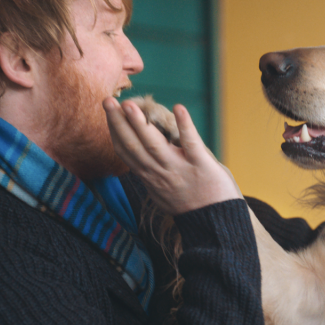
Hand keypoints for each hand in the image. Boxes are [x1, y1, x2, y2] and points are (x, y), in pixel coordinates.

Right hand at [103, 97, 241, 214]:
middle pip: (134, 145)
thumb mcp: (164, 193)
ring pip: (154, 144)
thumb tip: (144, 159)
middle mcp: (160, 173)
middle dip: (119, 122)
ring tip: (129, 105)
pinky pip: (191, 143)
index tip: (108, 112)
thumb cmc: (193, 205)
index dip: (114, 131)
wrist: (216, 224)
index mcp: (150, 177)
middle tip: (107, 101)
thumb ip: (154, 174)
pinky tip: (178, 108)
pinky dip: (185, 125)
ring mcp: (180, 169)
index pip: (126, 152)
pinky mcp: (202, 166)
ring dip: (140, 123)